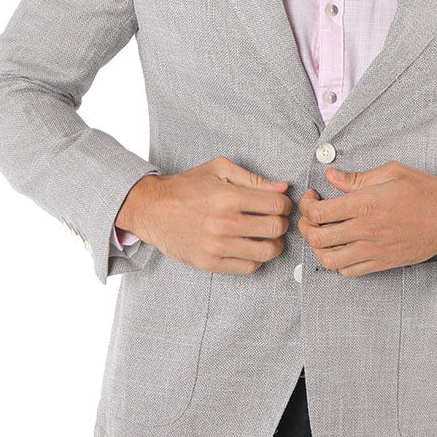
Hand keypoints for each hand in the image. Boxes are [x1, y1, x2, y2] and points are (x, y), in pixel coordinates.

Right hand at [116, 158, 292, 273]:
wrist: (152, 208)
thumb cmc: (185, 187)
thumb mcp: (218, 169)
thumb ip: (253, 178)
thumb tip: (282, 188)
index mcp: (229, 196)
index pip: (276, 205)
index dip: (285, 204)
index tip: (281, 205)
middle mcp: (224, 222)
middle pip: (275, 228)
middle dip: (282, 223)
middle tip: (276, 220)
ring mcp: (217, 246)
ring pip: (266, 252)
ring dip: (275, 244)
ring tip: (268, 237)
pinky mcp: (209, 263)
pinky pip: (247, 267)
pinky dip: (256, 259)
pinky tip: (251, 247)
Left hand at [297, 161, 436, 276]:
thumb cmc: (426, 192)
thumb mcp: (392, 172)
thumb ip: (358, 177)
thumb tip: (332, 176)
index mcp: (366, 204)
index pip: (318, 212)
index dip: (306, 205)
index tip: (311, 197)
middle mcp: (366, 230)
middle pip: (317, 237)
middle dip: (305, 226)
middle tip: (309, 216)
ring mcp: (374, 250)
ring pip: (328, 260)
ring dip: (318, 248)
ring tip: (321, 234)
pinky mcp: (382, 263)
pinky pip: (349, 271)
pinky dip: (337, 262)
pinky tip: (341, 247)